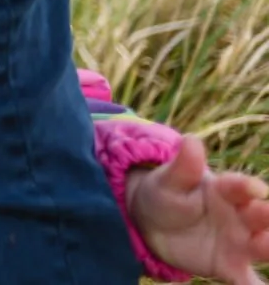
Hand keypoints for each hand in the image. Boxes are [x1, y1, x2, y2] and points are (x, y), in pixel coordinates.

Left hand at [127, 135, 268, 284]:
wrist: (154, 222)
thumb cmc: (167, 193)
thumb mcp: (169, 180)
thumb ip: (182, 166)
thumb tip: (190, 140)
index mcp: (226, 189)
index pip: (239, 186)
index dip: (247, 186)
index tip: (255, 188)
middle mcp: (240, 216)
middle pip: (259, 217)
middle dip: (266, 217)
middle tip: (266, 215)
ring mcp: (239, 242)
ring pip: (261, 247)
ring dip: (268, 247)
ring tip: (266, 246)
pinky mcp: (231, 266)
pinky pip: (247, 280)